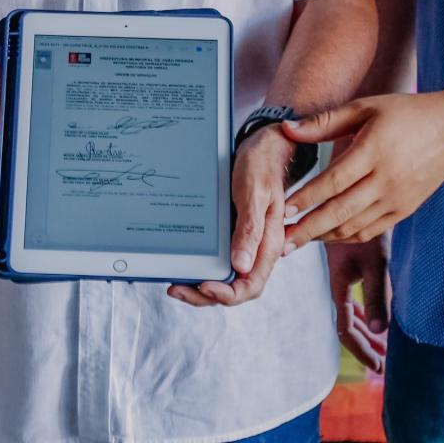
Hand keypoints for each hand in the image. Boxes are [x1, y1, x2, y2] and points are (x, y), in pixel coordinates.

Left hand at [169, 127, 290, 307]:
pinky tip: (186, 265)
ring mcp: (246, 243)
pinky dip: (203, 269)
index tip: (204, 285)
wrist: (262, 148)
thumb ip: (250, 230)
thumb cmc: (261, 167)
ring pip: (226, 277)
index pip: (251, 285)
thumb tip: (241, 266)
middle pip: (235, 287)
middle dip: (206, 295)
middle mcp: (257, 248)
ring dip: (201, 287)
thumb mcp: (255, 194)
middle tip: (176, 289)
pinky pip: (220, 260)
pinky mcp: (234, 235)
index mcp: (268, 243)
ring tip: (175, 284)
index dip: (227, 293)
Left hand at [281, 91, 443, 249]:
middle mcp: (385, 180)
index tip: (282, 209)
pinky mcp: (404, 210)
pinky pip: (370, 230)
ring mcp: (396, 199)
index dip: (306, 198)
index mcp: (373, 151)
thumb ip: (325, 122)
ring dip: (323, 236)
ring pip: (354, 227)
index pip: (333, 181)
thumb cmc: (407, 114)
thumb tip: (286, 128)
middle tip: (282, 242)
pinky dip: (346, 236)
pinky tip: (326, 236)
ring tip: (297, 242)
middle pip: (340, 212)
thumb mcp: (366, 107)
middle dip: (308, 229)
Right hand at [328, 238, 388, 370]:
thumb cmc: (365, 228)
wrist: (351, 197)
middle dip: (364, 345)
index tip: (378, 365)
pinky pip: (353, 299)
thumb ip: (377, 296)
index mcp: (339, 287)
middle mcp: (337, 285)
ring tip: (382, 344)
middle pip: (347, 325)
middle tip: (381, 362)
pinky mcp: (348, 266)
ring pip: (350, 313)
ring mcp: (341, 277)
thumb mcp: (375, 264)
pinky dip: (365, 314)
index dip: (361, 350)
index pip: (346, 329)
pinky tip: (376, 316)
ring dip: (365, 331)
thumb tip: (382, 332)